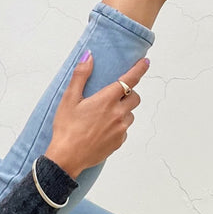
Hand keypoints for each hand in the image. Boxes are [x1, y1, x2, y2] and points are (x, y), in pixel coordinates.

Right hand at [44, 53, 149, 178]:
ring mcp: (120, 129)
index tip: (145, 62)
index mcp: (107, 100)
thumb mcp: (69, 99)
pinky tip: (102, 129)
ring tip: (103, 116)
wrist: (67, 157)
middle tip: (113, 97)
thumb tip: (89, 56)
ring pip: (130, 114)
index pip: (130, 80)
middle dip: (128, 94)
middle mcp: (118, 113)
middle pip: (135, 98)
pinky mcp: (119, 142)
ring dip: (123, 111)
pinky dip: (118, 126)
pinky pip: (125, 129)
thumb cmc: (66, 128)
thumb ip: (81, 75)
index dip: (139, 69)